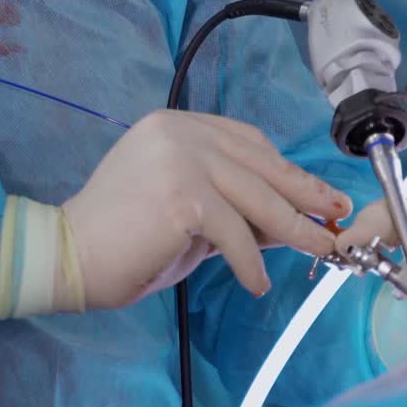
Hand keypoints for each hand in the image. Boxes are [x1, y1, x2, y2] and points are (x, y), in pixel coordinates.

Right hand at [62, 110, 351, 310]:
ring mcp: (181, 158)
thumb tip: (287, 219)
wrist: (71, 252)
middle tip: (335, 214)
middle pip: (258, 162)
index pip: (245, 140)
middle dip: (303, 192)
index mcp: (176, 124)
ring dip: (294, 228)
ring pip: (256, 195)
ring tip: (319, 249)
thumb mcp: (186, 211)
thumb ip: (229, 205)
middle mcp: (179, 131)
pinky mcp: (182, 195)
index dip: (284, 166)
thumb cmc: (123, 235)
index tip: (313, 190)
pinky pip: (235, 231)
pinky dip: (250, 261)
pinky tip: (256, 282)